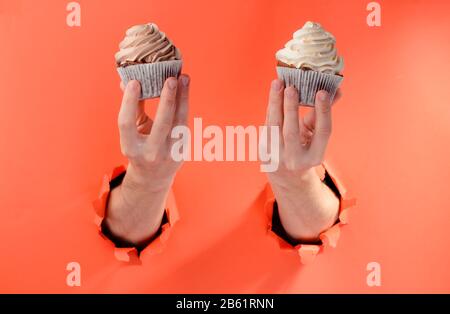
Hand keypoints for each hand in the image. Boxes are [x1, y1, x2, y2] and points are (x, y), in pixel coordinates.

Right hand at [118, 76, 189, 190]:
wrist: (153, 177)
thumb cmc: (140, 148)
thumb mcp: (132, 133)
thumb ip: (132, 109)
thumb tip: (128, 81)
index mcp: (131, 148)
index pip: (127, 123)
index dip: (129, 102)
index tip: (134, 82)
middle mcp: (151, 152)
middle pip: (162, 123)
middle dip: (167, 99)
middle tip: (170, 79)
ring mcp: (170, 153)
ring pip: (180, 121)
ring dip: (183, 97)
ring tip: (184, 78)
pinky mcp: (183, 150)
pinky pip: (184, 123)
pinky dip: (184, 104)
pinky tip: (185, 89)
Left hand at [263, 79, 340, 240]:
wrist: (287, 176)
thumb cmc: (305, 150)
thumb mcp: (316, 138)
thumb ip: (322, 114)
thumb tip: (336, 90)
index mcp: (315, 157)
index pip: (322, 132)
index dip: (323, 112)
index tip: (322, 92)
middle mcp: (295, 159)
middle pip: (292, 131)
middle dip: (291, 108)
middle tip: (291, 87)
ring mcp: (277, 156)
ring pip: (274, 127)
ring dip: (275, 103)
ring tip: (278, 83)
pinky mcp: (264, 150)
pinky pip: (267, 125)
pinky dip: (271, 107)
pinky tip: (273, 92)